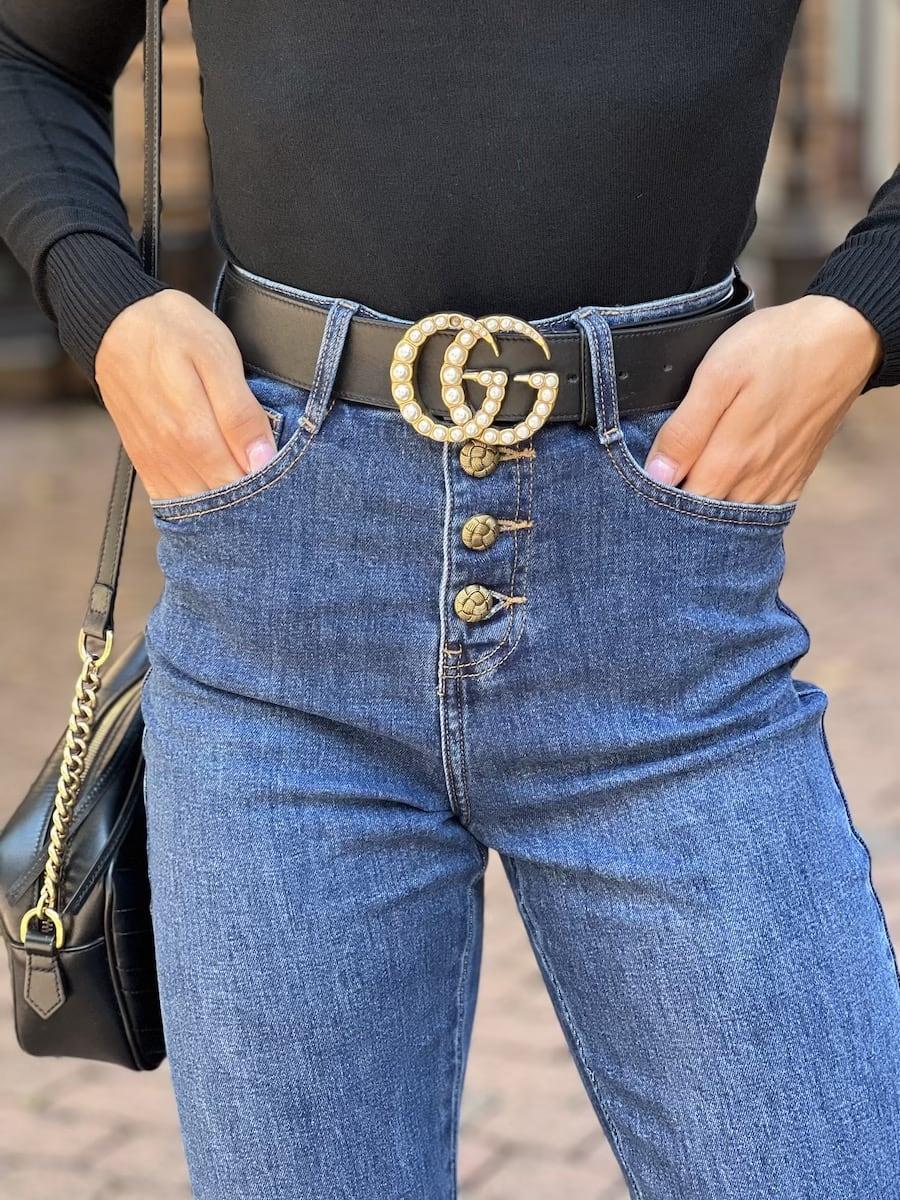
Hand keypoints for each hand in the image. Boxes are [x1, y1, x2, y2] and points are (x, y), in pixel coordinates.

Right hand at [94, 289, 277, 501]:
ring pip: (192, 503)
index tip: (285, 485)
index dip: (264, 489)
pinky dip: (192, 504)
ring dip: (221, 507)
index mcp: (191, 429)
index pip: (237, 480)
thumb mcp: (217, 357)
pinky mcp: (142, 457)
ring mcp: (153, 458)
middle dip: (247, 502)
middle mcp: (168, 452)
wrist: (114, 321)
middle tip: (273, 493)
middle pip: (216, 497)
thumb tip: (261, 460)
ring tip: (247, 496)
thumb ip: (240, 412)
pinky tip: (211, 498)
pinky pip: (167, 496)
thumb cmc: (173, 331)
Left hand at [643, 295, 883, 504]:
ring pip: (733, 518)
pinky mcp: (795, 475)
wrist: (845, 338)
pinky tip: (725, 492)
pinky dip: (739, 509)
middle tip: (658, 488)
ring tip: (687, 489)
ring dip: (708, 512)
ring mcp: (778, 481)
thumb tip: (657, 474)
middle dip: (677, 510)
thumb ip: (686, 429)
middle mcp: (755, 481)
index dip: (654, 500)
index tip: (639, 486)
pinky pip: (762, 510)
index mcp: (731, 459)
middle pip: (705, 518)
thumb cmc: (777, 347)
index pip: (679, 506)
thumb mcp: (719, 375)